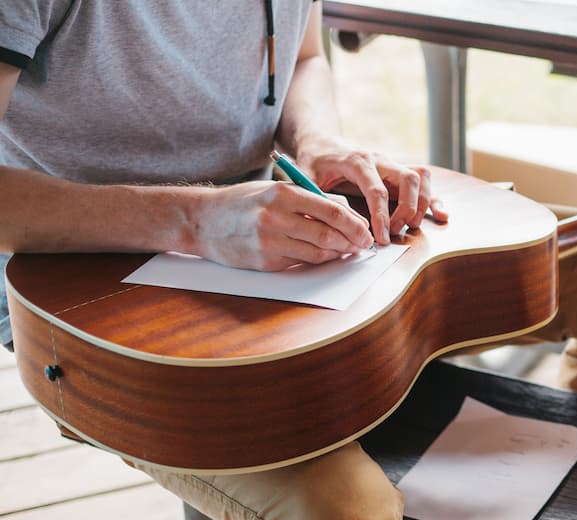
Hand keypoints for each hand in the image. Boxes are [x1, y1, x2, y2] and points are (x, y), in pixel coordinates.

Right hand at [193, 180, 373, 271]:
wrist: (202, 220)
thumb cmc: (244, 202)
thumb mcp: (275, 191)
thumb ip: (309, 200)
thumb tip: (347, 214)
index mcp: (281, 193)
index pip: (330, 209)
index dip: (354, 224)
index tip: (366, 231)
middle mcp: (275, 217)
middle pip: (327, 234)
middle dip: (351, 242)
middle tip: (363, 246)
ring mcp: (269, 241)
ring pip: (317, 252)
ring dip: (337, 254)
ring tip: (347, 251)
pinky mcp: (265, 261)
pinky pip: (301, 263)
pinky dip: (317, 260)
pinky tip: (324, 256)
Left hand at [297, 142, 447, 245]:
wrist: (323, 141)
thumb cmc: (315, 160)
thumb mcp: (306, 176)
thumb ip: (314, 197)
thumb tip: (322, 223)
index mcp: (358, 161)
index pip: (377, 190)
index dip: (382, 216)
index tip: (381, 238)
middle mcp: (380, 160)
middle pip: (408, 179)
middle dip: (406, 210)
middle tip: (395, 232)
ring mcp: (392, 164)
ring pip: (421, 178)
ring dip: (420, 205)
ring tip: (410, 226)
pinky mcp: (398, 172)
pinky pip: (424, 181)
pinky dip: (433, 199)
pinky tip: (440, 215)